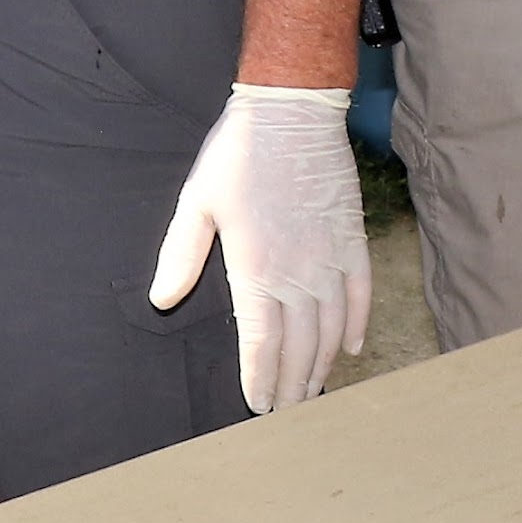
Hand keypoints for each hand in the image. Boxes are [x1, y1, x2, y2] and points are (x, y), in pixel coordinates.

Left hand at [148, 84, 368, 413]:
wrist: (292, 110)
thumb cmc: (239, 153)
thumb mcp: (197, 201)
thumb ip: (181, 255)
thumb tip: (163, 301)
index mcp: (255, 268)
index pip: (260, 342)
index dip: (260, 378)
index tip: (258, 405)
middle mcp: (297, 271)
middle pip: (299, 346)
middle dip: (292, 384)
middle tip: (287, 412)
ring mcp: (329, 256)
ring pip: (330, 328)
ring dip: (322, 364)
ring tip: (312, 391)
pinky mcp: (351, 238)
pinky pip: (359, 293)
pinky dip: (356, 323)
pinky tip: (349, 346)